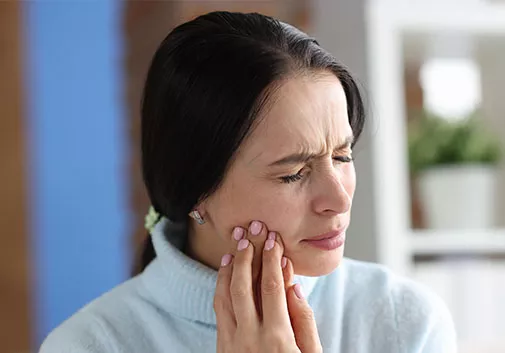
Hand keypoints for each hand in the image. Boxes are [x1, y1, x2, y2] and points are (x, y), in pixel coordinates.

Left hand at [214, 221, 322, 352]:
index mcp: (278, 338)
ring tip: (237, 243)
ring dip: (231, 266)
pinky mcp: (221, 346)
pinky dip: (221, 285)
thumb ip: (304, 322)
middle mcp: (250, 337)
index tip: (273, 239)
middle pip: (245, 286)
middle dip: (249, 254)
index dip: (272, 260)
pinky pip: (219, 309)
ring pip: (226, 295)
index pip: (272, 288)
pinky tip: (227, 270)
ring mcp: (232, 342)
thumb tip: (293, 286)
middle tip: (253, 229)